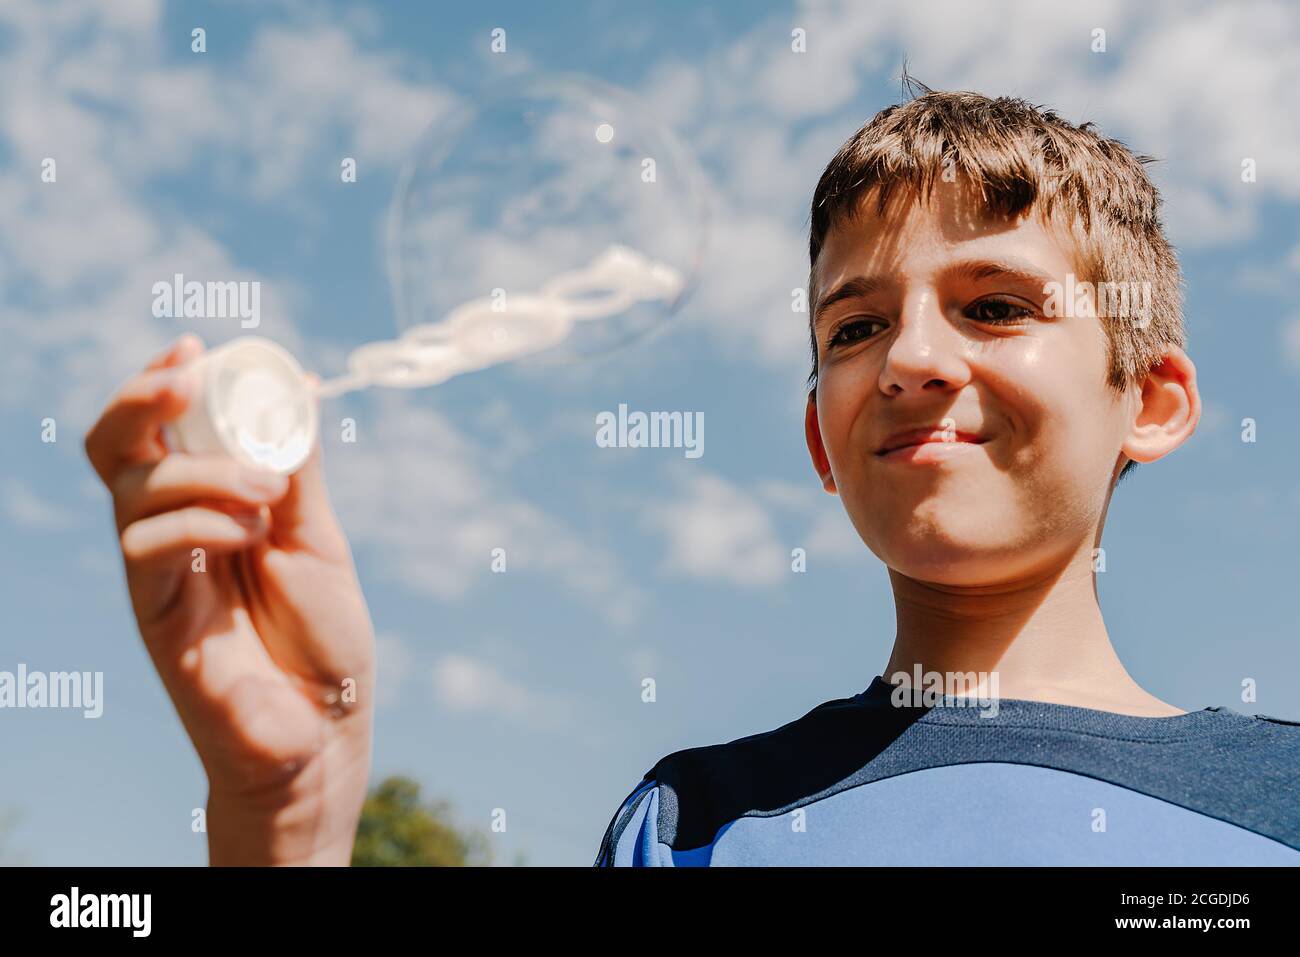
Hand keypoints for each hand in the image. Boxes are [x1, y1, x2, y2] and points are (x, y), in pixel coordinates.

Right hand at [85, 334, 375, 864]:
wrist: (324, 727)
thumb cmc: (323, 636)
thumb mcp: (317, 537)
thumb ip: (299, 470)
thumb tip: (299, 389)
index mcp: (209, 505)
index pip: (159, 431)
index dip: (162, 382)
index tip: (194, 347)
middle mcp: (173, 532)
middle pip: (116, 447)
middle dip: (140, 399)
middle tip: (185, 376)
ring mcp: (160, 571)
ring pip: (133, 488)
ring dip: (201, 469)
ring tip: (266, 491)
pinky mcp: (155, 612)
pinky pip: (145, 544)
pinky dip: (197, 521)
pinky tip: (245, 534)